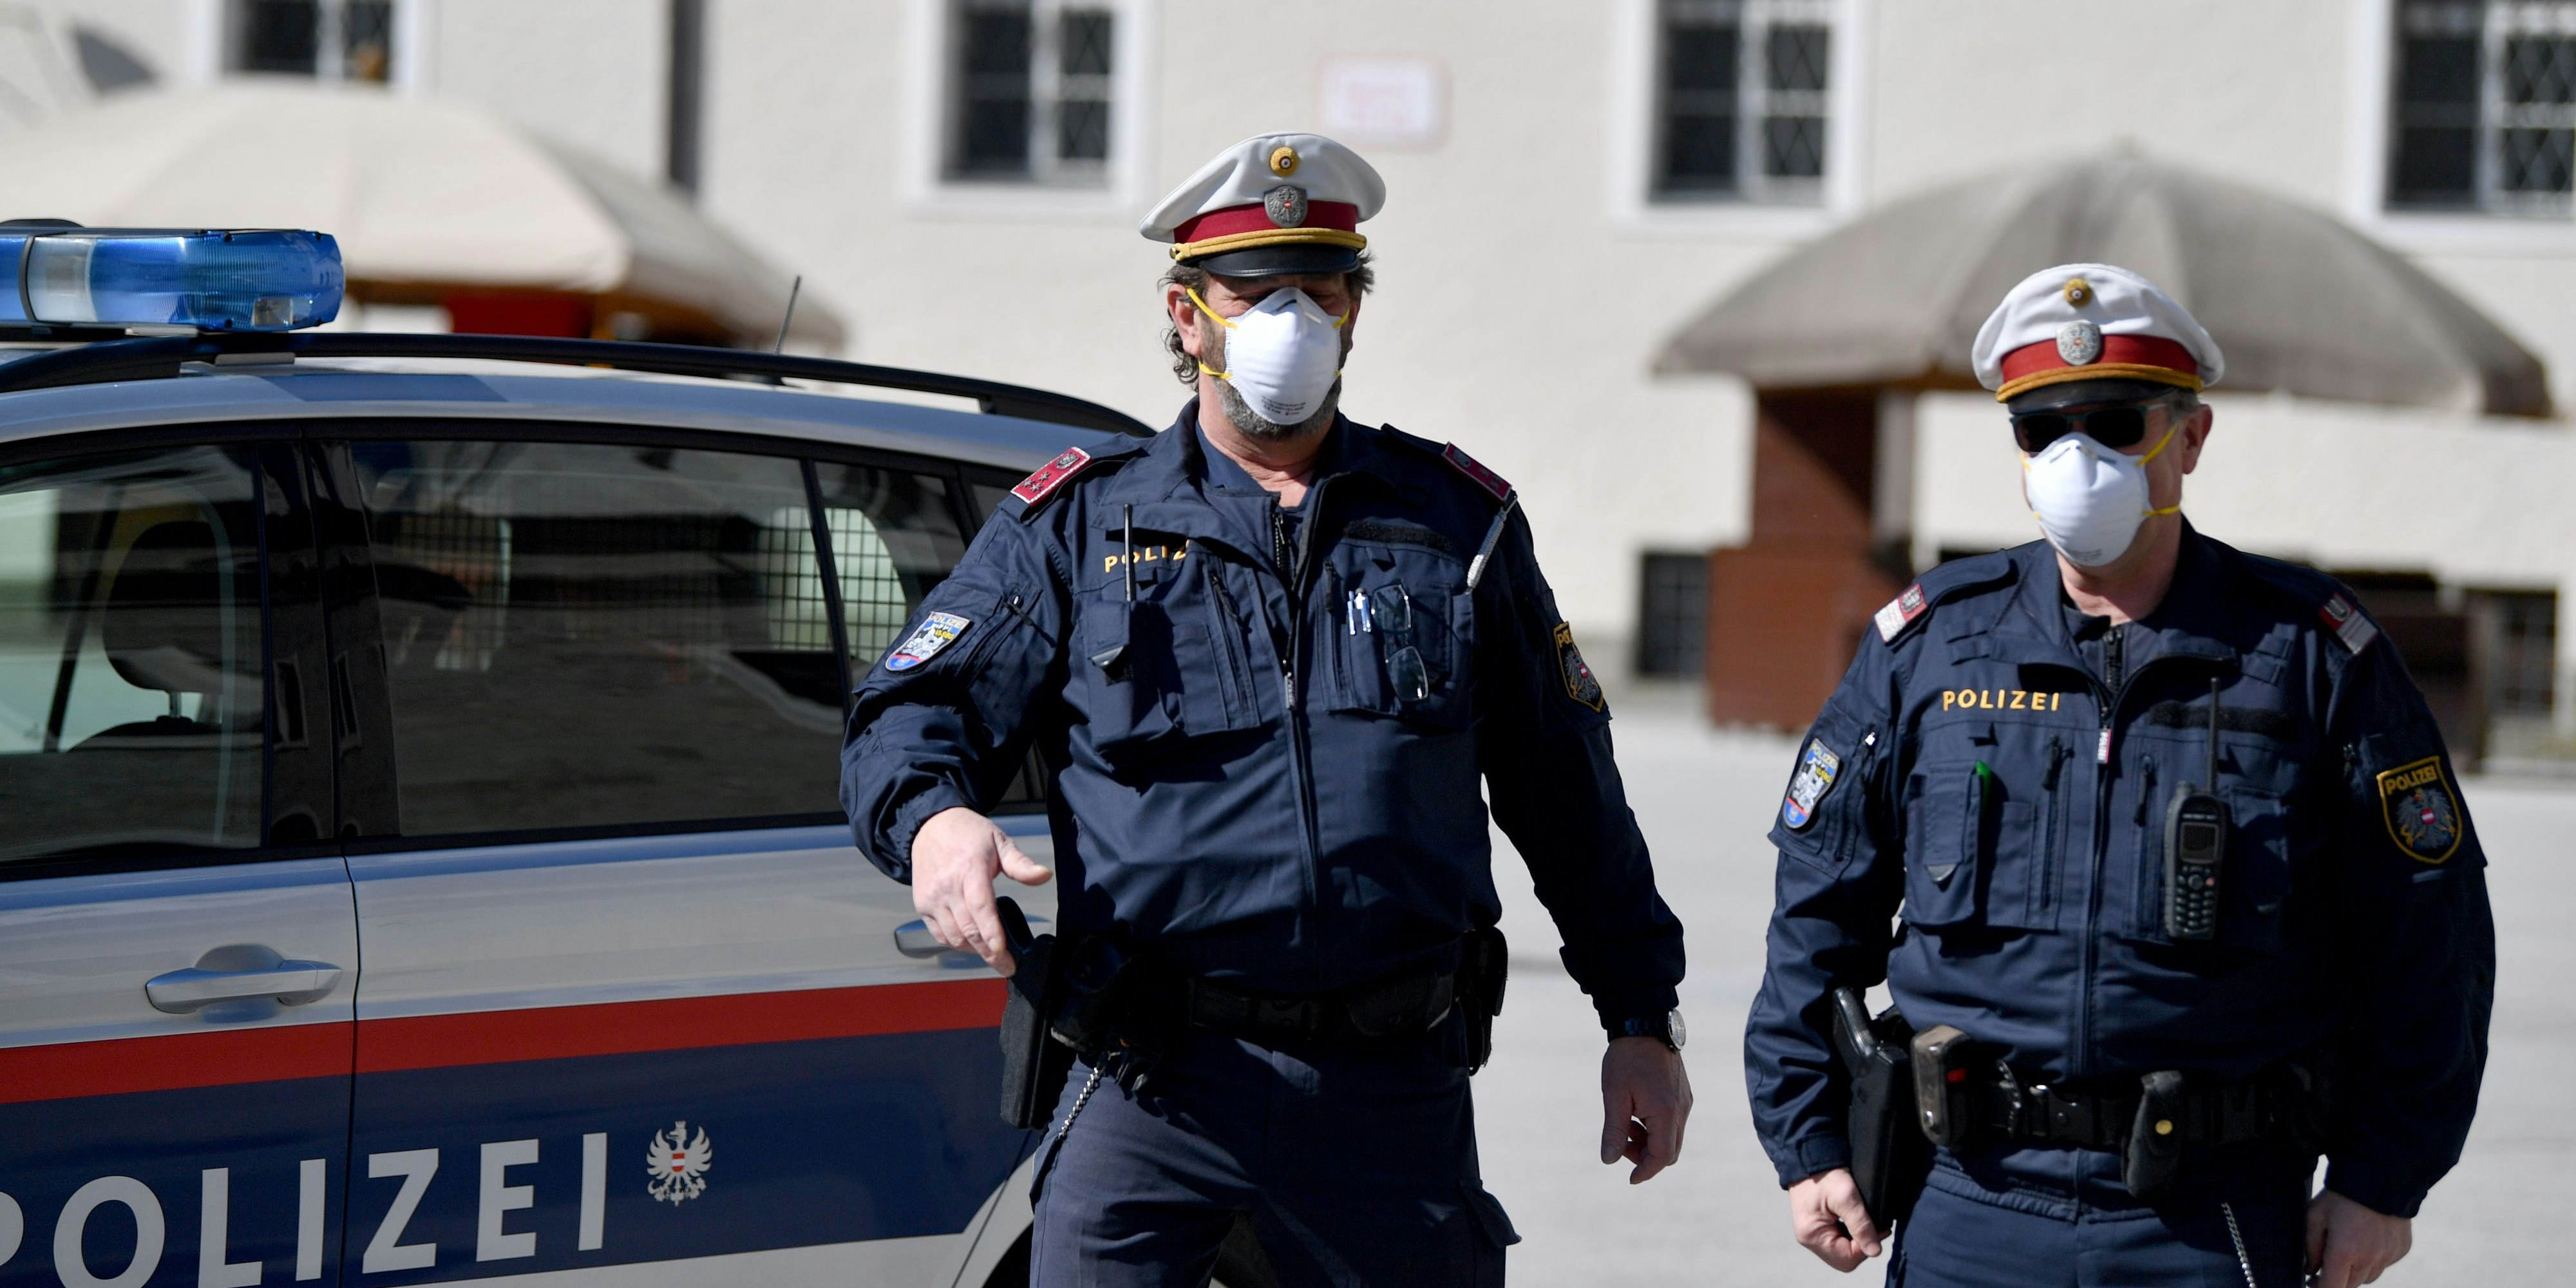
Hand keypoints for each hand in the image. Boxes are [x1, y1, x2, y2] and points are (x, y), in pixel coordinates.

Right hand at [909, 806, 1052, 975]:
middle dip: (989, 953)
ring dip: (973, 950)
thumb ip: (1020, 864)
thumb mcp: (999, 841)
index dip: (992, 935)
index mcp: (970, 869)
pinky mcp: (922, 905)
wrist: (929, 826)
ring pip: (953, 937)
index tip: (1004, 954)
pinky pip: (939, 934)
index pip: (981, 909)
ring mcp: (932, 898)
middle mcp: (947, 886)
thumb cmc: (968, 834)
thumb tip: (1044, 875)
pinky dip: (956, 943)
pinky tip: (971, 942)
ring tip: (991, 952)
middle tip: (1006, 966)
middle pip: (968, 930)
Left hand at [1599, 1036, 1690, 1183]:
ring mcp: (1685, 1101)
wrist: (1644, 1022)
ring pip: (1672, 1136)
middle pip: (1670, 1150)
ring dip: (1649, 1141)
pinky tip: (1636, 1113)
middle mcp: (1681, 1109)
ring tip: (1624, 1125)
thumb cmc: (1626, 1058)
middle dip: (1645, 1156)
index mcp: (1666, 1113)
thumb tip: (1609, 1161)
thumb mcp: (1614, 1096)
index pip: (1663, 1157)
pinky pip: (1673, 1121)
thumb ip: (1614, 1131)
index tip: (1630, 1178)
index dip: (1646, 1171)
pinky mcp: (1682, 1093)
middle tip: (1620, 1145)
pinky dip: (1655, 1127)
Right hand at [1787, 1167, 1882, 1271]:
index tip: (1880, 1228)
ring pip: (1841, 1252)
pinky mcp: (1815, 1227)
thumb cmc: (1825, 1174)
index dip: (1867, 1246)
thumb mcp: (1847, 1196)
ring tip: (1865, 1221)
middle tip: (1874, 1226)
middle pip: (1843, 1259)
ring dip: (1856, 1240)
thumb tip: (1875, 1251)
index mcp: (1812, 1235)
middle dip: (1862, 1245)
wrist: (1808, 1155)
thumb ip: (1861, 1225)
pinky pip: (1836, 1241)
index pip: (1848, 1258)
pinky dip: (1849, 1235)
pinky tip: (1854, 1220)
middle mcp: (1808, 1239)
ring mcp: (1810, 1234)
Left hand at [2306, 1189, 2409, 1287]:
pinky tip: (2367, 1240)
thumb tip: (2310, 1270)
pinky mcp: (2402, 1250)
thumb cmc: (2341, 1195)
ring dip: (2356, 1271)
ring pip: (2368, 1277)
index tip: (2312, 1282)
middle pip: (2351, 1284)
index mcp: (2344, 1251)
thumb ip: (2310, 1247)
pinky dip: (2374, 1260)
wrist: (2381, 1176)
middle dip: (2337, 1278)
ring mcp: (2389, 1256)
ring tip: (2349, 1248)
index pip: (2332, 1287)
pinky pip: (2384, 1264)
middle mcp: (2370, 1259)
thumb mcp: (2315, 1215)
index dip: (2319, 1287)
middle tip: (2327, 1263)